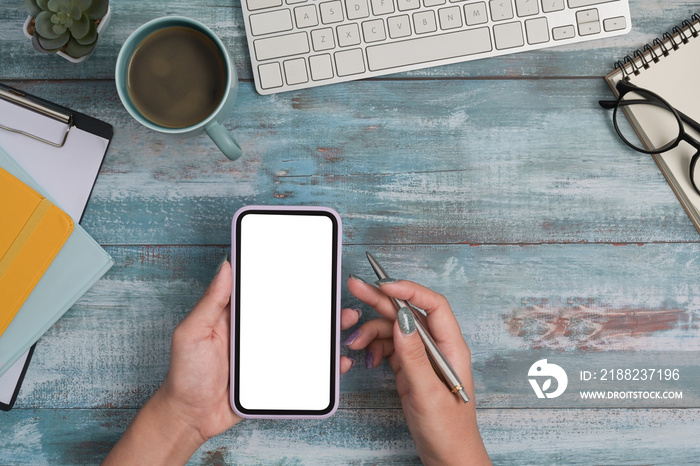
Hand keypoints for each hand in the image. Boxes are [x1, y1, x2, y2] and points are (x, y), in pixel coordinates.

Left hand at [105, 260, 361, 464]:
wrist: (190, 418)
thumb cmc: (185, 374)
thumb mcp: (193, 332)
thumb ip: (211, 301)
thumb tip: (226, 265)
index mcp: (236, 315)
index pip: (265, 290)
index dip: (285, 278)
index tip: (307, 265)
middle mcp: (255, 332)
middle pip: (291, 313)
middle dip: (316, 303)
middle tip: (336, 295)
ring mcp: (267, 354)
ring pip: (302, 337)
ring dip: (325, 330)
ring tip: (345, 320)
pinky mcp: (275, 377)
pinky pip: (303, 367)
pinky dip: (322, 363)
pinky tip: (338, 360)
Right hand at [344, 276, 490, 465]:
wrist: (448, 456)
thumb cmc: (448, 429)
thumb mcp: (428, 392)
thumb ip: (414, 355)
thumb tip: (402, 319)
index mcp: (452, 347)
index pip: (433, 305)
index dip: (409, 290)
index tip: (384, 285)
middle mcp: (438, 346)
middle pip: (409, 313)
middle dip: (382, 300)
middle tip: (357, 288)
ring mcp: (423, 357)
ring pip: (395, 329)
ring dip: (373, 332)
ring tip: (355, 343)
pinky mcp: (411, 368)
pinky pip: (390, 347)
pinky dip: (376, 348)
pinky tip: (368, 359)